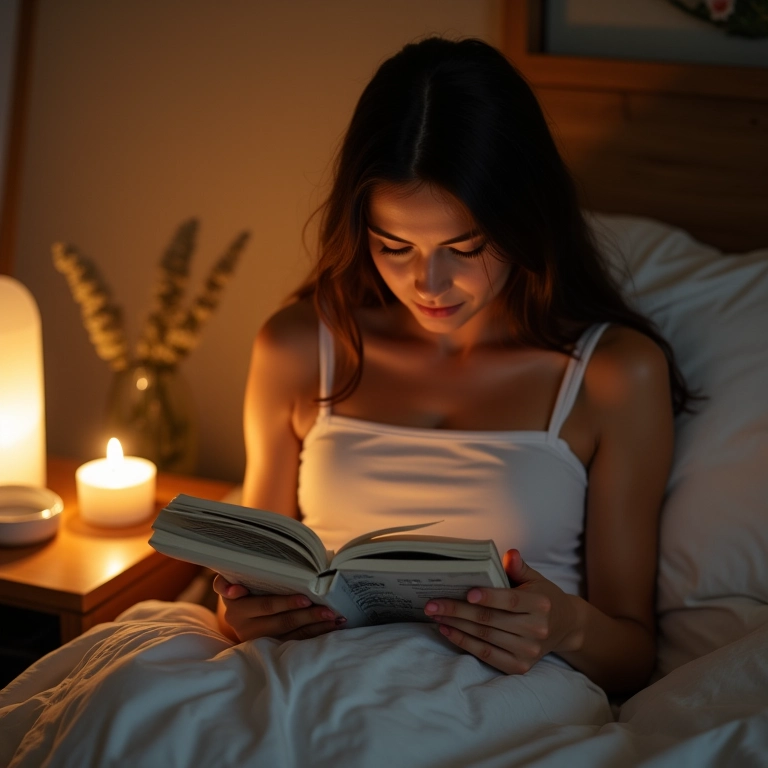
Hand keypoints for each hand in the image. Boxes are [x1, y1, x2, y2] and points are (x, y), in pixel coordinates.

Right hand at [213, 574, 346, 641]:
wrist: (236, 614)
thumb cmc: (239, 588)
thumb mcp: (230, 582)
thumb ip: (227, 582)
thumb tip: (234, 589)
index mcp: (237, 610)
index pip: (266, 605)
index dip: (285, 603)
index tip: (306, 599)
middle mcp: (247, 628)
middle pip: (282, 622)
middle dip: (307, 615)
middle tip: (328, 609)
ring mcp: (260, 641)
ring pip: (292, 634)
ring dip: (316, 625)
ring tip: (335, 617)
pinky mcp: (271, 648)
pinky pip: (297, 642)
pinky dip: (316, 633)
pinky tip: (332, 626)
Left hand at [423, 549, 582, 674]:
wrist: (564, 627)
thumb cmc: (543, 597)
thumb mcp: (536, 579)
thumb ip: (519, 567)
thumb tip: (509, 554)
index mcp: (540, 605)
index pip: (510, 600)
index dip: (488, 597)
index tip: (466, 593)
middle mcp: (536, 629)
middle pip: (490, 620)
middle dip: (458, 611)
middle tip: (432, 604)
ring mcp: (528, 651)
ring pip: (485, 637)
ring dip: (456, 626)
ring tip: (435, 615)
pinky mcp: (519, 666)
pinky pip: (486, 654)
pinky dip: (464, 643)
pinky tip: (447, 630)